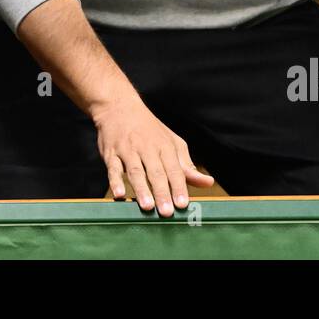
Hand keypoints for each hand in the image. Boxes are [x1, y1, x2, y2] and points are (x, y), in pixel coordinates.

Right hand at [93, 94, 213, 216]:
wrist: (119, 106)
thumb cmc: (149, 129)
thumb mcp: (171, 142)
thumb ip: (187, 166)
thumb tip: (208, 182)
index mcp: (165, 146)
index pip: (174, 169)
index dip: (179, 187)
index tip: (183, 204)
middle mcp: (147, 148)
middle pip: (156, 172)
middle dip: (162, 192)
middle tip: (166, 212)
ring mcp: (128, 150)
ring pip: (135, 171)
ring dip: (141, 189)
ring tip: (147, 206)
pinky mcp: (111, 153)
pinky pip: (113, 168)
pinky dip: (115, 181)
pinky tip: (119, 194)